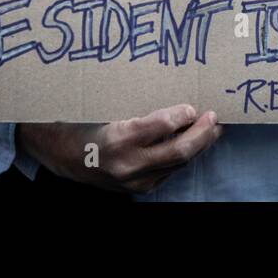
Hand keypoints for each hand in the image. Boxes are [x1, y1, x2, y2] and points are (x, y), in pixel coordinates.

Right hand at [15, 104, 221, 193]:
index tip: (192, 105)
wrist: (62, 156)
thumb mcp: (105, 106)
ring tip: (213, 127)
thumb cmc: (84, 121)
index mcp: (117, 139)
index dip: (181, 116)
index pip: (159, 127)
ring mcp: (135, 181)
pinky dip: (185, 155)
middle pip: (178, 151)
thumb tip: (171, 89)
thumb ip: (137, 103)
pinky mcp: (139, 188)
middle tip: (215, 116)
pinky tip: (194, 141)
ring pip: (178, 164)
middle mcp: (128, 164)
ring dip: (200, 145)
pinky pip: (170, 171)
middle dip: (202, 134)